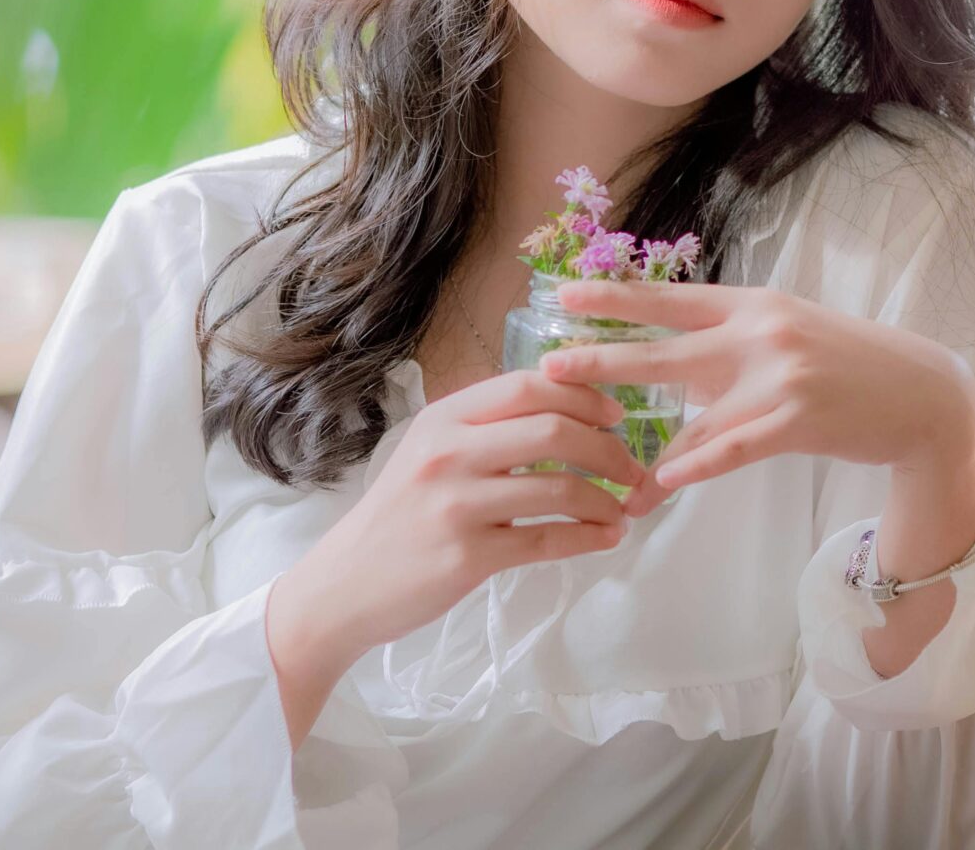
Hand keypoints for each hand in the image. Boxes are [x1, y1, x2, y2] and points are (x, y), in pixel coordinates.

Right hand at [275, 369, 647, 665]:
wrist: (343, 587)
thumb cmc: (396, 518)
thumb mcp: (428, 454)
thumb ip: (484, 429)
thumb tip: (564, 412)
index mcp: (442, 419)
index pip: (527, 386)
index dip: (583, 395)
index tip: (616, 415)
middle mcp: (449, 454)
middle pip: (553, 431)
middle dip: (608, 448)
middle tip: (632, 467)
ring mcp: (457, 506)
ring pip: (559, 488)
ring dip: (606, 499)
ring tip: (622, 508)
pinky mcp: (467, 557)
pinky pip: (547, 541)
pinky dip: (588, 537)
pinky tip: (606, 537)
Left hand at [540, 279, 974, 518]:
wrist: (922, 394)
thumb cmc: (848, 364)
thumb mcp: (787, 334)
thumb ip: (732, 344)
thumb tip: (677, 365)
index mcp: (753, 305)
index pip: (671, 298)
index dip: (616, 298)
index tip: (564, 296)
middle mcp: (760, 332)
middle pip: (666, 347)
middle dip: (604, 359)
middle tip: (550, 367)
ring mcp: (780, 375)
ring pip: (696, 414)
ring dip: (648, 451)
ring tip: (609, 479)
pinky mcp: (799, 419)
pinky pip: (736, 446)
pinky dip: (699, 463)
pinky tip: (665, 480)